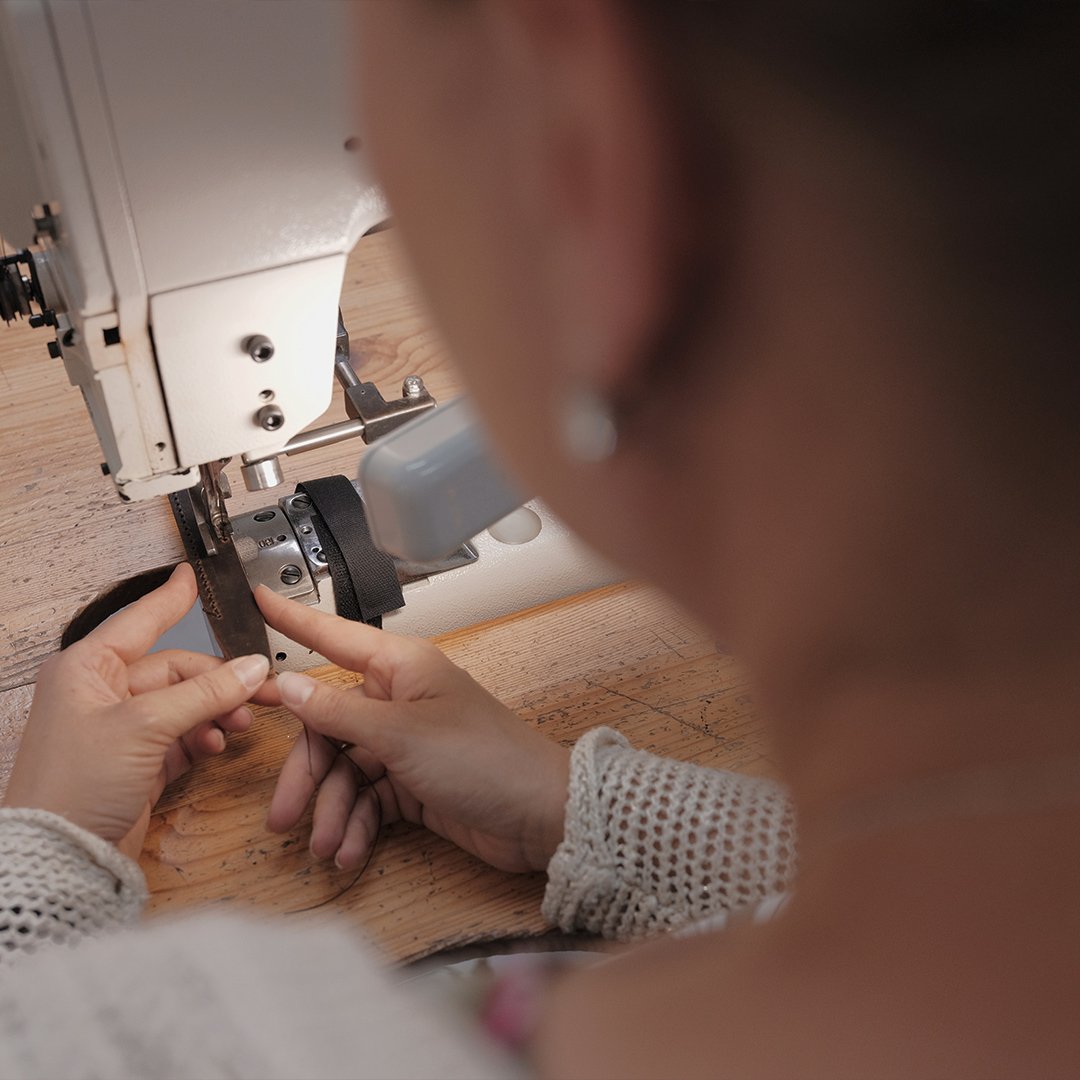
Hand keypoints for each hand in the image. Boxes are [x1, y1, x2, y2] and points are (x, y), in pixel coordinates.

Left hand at [4, 564, 275, 859]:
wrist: (60, 856)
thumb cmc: (73, 785)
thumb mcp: (146, 726)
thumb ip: (205, 693)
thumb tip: (252, 668)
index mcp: (87, 668)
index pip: (141, 621)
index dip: (172, 599)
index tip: (193, 577)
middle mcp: (102, 693)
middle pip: (176, 671)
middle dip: (218, 682)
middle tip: (261, 688)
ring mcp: (120, 729)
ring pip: (184, 704)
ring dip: (215, 712)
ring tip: (237, 725)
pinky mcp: (136, 762)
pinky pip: (182, 737)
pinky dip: (202, 739)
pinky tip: (215, 746)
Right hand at [256, 586, 569, 873]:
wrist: (539, 817)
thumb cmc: (483, 758)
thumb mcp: (403, 735)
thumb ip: (340, 713)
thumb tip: (288, 685)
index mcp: (400, 668)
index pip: (334, 637)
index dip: (294, 619)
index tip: (255, 598)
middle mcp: (398, 700)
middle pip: (327, 727)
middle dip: (307, 775)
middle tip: (283, 817)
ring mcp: (404, 744)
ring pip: (344, 771)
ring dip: (332, 811)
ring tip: (327, 850)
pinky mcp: (412, 784)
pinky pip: (367, 800)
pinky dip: (356, 826)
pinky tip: (350, 854)